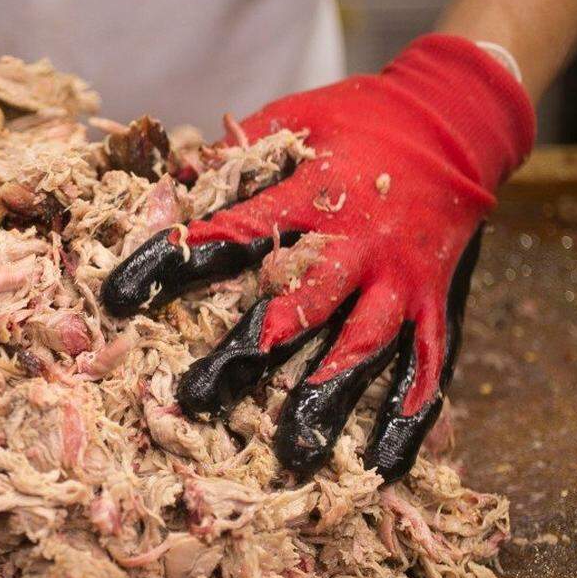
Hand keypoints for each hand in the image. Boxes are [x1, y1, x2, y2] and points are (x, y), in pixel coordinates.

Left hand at [102, 35, 533, 480]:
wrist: (458, 114)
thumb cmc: (358, 120)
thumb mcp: (292, 118)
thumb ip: (234, 156)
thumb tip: (170, 178)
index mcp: (311, 196)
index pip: (229, 234)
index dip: (171, 265)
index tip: (118, 297)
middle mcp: (356, 245)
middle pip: (295, 306)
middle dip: (244, 354)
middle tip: (193, 396)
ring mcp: (400, 280)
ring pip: (361, 347)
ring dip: (325, 399)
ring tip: (291, 449)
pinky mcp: (437, 303)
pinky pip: (426, 366)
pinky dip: (407, 416)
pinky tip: (382, 463)